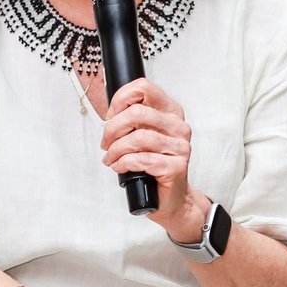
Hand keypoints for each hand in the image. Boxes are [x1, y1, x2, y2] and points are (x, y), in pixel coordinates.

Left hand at [100, 77, 207, 241]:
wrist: (169, 198)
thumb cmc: (152, 167)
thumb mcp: (141, 137)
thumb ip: (131, 121)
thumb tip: (109, 114)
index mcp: (171, 112)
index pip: (144, 88)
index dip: (120, 99)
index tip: (109, 116)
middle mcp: (179, 126)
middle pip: (137, 112)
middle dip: (113, 128)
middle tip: (106, 143)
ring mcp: (180, 147)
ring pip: (138, 137)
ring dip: (116, 150)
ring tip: (111, 159)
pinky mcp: (176, 166)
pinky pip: (142, 159)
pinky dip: (124, 163)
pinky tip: (120, 167)